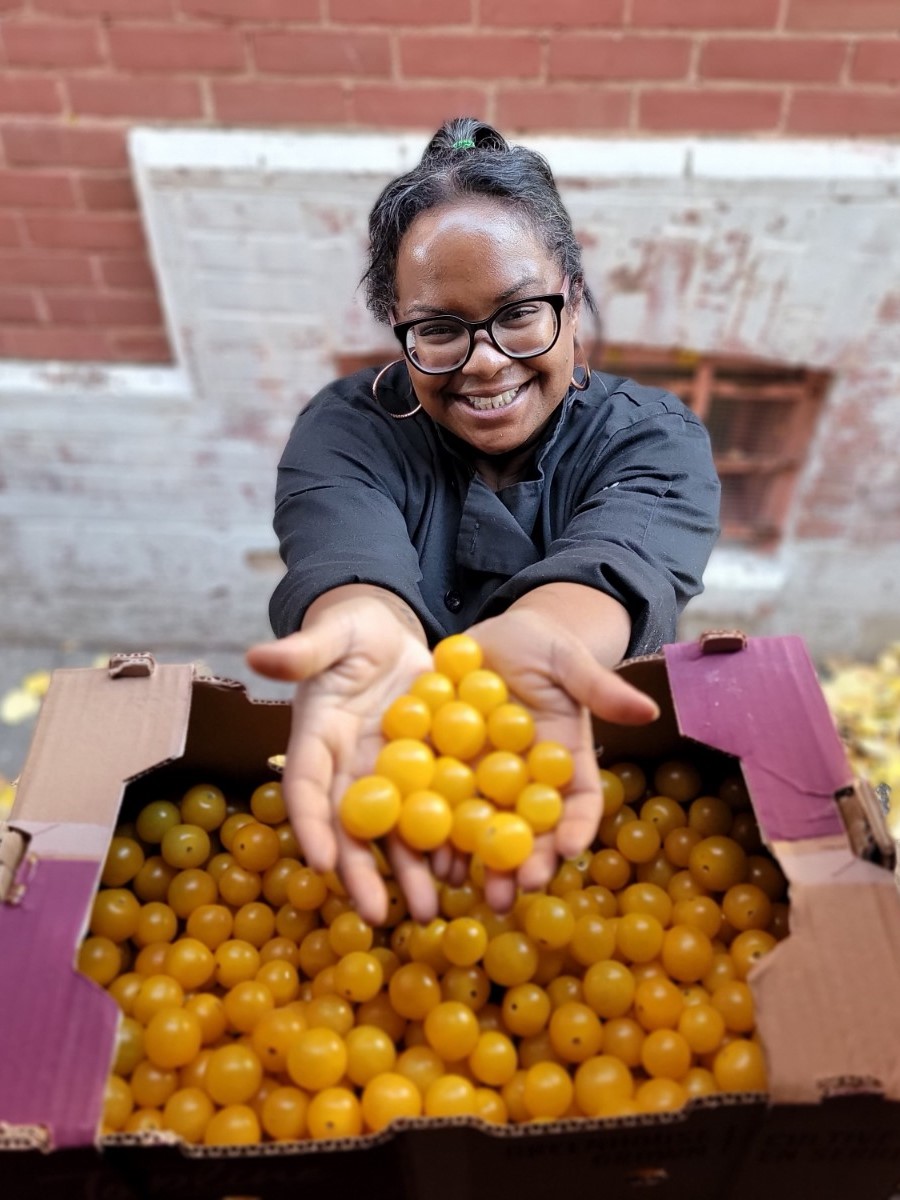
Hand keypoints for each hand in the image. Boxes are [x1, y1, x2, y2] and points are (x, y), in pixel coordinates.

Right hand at [246, 589, 435, 926]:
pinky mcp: (426, 771)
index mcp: (316, 739)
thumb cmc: (352, 629)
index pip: (304, 787)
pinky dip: (447, 841)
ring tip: (432, 909)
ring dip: (409, 871)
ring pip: (394, 831)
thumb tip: (257, 654)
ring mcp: (388, 774)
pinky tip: (467, 870)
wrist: (393, 632)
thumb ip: (303, 650)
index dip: (310, 824)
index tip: (320, 862)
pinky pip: (435, 811)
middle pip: (350, 827)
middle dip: (361, 873)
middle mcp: (349, 768)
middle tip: (378, 916)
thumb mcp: (333, 634)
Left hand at [438, 607, 657, 911]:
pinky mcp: (439, 767)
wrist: (489, 635)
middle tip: (516, 891)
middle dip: (524, 863)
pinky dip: (433, 831)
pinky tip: (424, 855)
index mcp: (563, 759)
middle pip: (529, 829)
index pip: (579, 801)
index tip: (569, 850)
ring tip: (468, 887)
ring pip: (484, 828)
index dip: (576, 827)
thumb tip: (649, 709)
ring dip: (477, 861)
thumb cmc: (540, 644)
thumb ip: (599, 686)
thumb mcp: (568, 658)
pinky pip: (436, 803)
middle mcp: (524, 779)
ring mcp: (482, 778)